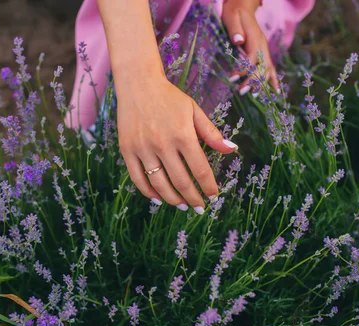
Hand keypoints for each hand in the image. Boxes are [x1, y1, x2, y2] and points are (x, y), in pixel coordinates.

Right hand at [116, 76, 237, 213]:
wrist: (138, 84)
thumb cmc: (169, 98)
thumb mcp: (194, 110)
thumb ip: (211, 133)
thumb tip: (231, 149)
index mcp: (182, 134)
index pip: (199, 169)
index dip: (208, 186)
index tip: (213, 196)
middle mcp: (162, 144)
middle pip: (180, 181)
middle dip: (193, 198)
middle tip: (199, 207)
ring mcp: (143, 148)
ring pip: (159, 184)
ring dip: (173, 199)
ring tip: (182, 205)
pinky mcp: (127, 150)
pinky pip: (138, 178)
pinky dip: (149, 192)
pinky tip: (158, 198)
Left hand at [221, 0, 279, 93]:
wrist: (243, 5)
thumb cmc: (234, 11)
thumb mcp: (231, 17)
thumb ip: (234, 29)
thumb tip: (238, 40)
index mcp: (255, 38)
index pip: (252, 57)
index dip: (243, 68)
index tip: (232, 78)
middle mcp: (262, 45)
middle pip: (262, 66)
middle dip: (253, 80)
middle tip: (241, 91)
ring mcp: (264, 49)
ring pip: (267, 69)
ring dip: (261, 82)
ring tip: (254, 95)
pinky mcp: (263, 52)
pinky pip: (270, 68)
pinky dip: (273, 80)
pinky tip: (276, 92)